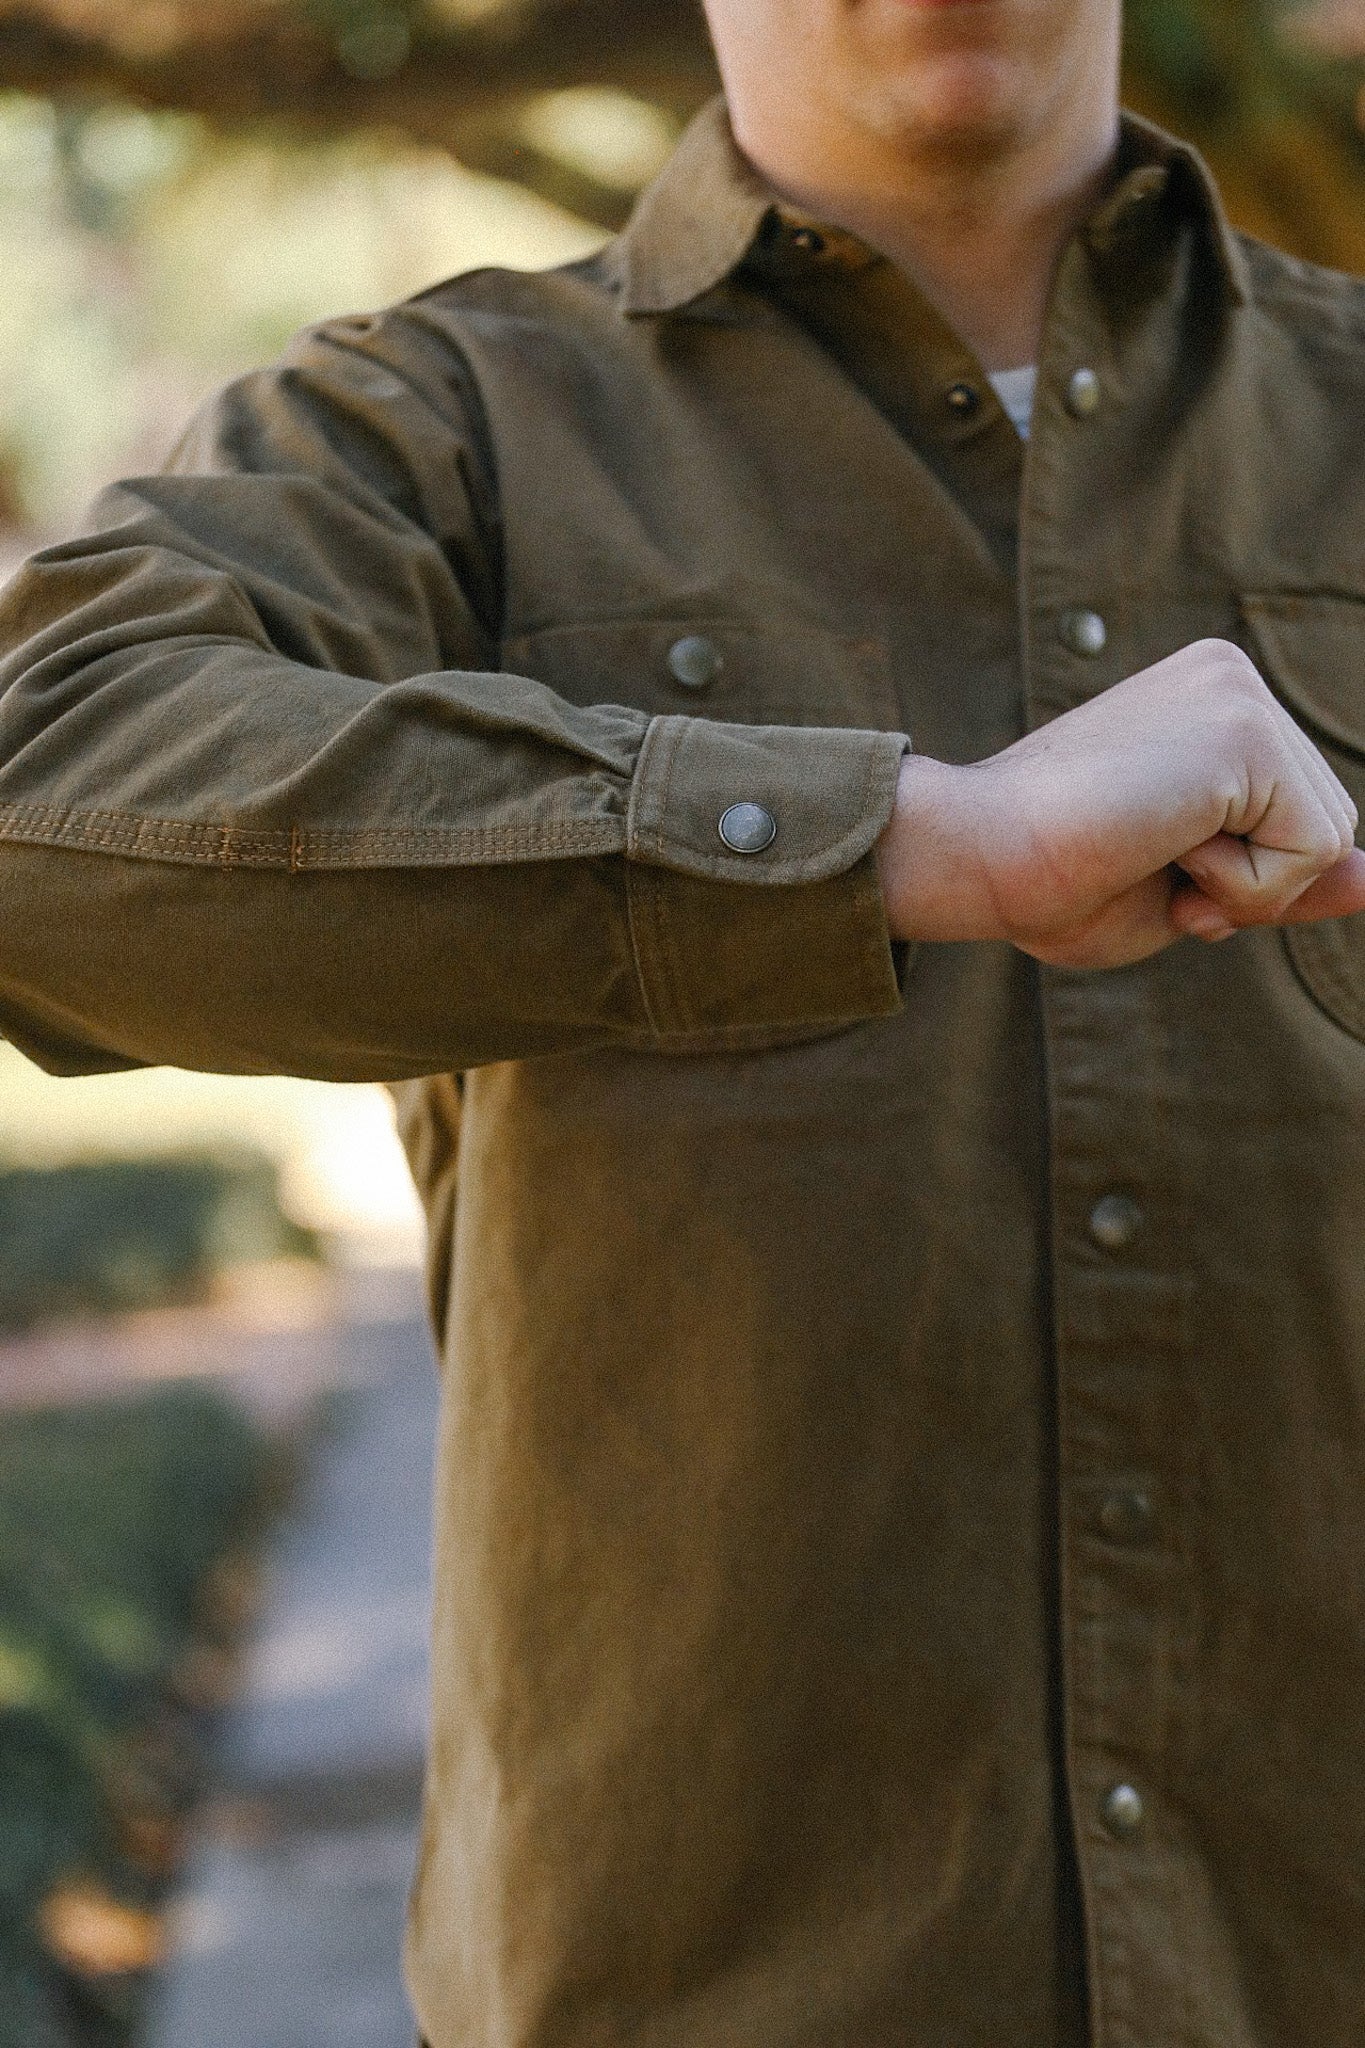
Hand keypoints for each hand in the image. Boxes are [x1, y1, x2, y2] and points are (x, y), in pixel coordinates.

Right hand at [875, 638, 1364, 969]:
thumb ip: (1286, 877)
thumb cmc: (1053, 881)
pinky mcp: (1246, 731)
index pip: (1294, 813)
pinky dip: (1244, 885)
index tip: (1149, 864)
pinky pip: (1314, 850)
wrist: (982, 856)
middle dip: (1256, 883)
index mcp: (1209, 700)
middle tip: (1150, 867)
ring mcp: (1241, 695)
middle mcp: (1232, 678)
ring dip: (1247, 888)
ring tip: (1153, 853)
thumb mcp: (1195, 888)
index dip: (1242, 876)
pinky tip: (1165, 847)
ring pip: (1331, 838)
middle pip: (1327, 821)